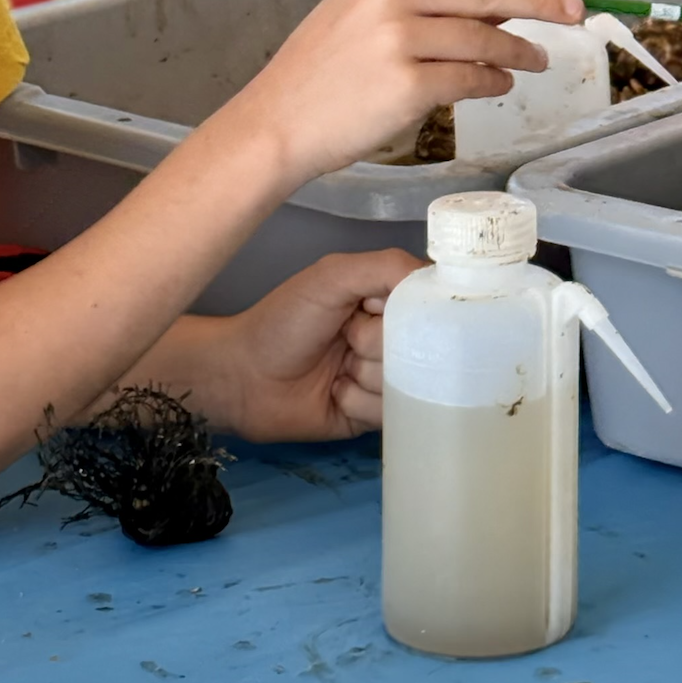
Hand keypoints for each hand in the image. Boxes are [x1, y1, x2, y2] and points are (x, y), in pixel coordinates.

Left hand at [180, 250, 420, 441]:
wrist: (242, 379)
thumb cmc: (284, 319)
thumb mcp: (333, 276)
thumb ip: (386, 267)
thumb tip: (439, 278)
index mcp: (386, 298)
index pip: (432, 302)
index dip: (412, 309)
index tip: (379, 308)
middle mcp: (392, 337)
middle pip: (422, 346)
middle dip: (379, 344)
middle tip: (345, 339)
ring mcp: (384, 378)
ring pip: (407, 382)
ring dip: (366, 375)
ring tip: (336, 369)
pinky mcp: (372, 416)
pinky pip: (389, 412)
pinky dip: (358, 403)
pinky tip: (333, 394)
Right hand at [222, 0, 580, 183]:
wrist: (276, 123)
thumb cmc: (322, 70)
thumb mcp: (362, 10)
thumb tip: (501, 2)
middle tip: (574, 11)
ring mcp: (397, 38)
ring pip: (484, 36)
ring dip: (521, 48)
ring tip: (539, 58)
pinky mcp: (406, 85)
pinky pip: (471, 78)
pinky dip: (495, 80)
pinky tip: (502, 83)